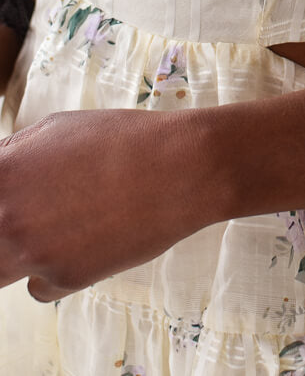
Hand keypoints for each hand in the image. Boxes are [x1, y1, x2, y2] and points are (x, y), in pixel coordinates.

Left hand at [0, 108, 221, 301]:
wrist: (178, 169)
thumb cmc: (123, 139)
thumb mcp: (59, 128)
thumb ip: (17, 153)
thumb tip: (1, 168)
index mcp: (3, 174)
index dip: (1, 196)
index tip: (11, 198)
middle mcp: (7, 218)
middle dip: (6, 226)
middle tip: (32, 214)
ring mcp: (34, 254)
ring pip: (0, 270)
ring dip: (17, 253)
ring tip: (53, 228)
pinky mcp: (64, 280)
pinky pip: (39, 286)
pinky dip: (54, 271)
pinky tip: (83, 243)